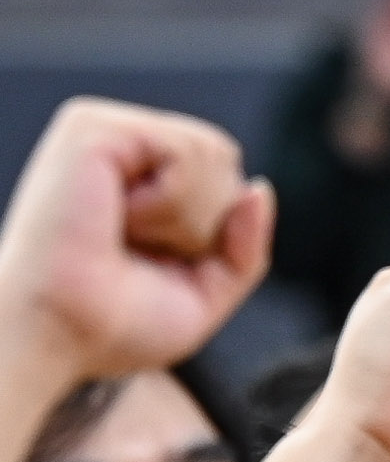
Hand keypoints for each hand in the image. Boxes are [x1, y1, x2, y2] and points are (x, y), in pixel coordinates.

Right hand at [0, 98, 273, 381]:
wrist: (56, 336)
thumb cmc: (115, 325)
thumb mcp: (205, 294)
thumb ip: (245, 248)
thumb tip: (261, 187)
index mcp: (141, 179)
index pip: (226, 179)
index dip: (214, 234)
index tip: (155, 264)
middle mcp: (122, 146)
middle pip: (226, 161)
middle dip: (205, 225)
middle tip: (140, 251)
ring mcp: (105, 130)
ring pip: (213, 154)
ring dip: (186, 219)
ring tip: (126, 234)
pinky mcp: (92, 126)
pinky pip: (186, 153)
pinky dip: (170, 204)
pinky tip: (119, 217)